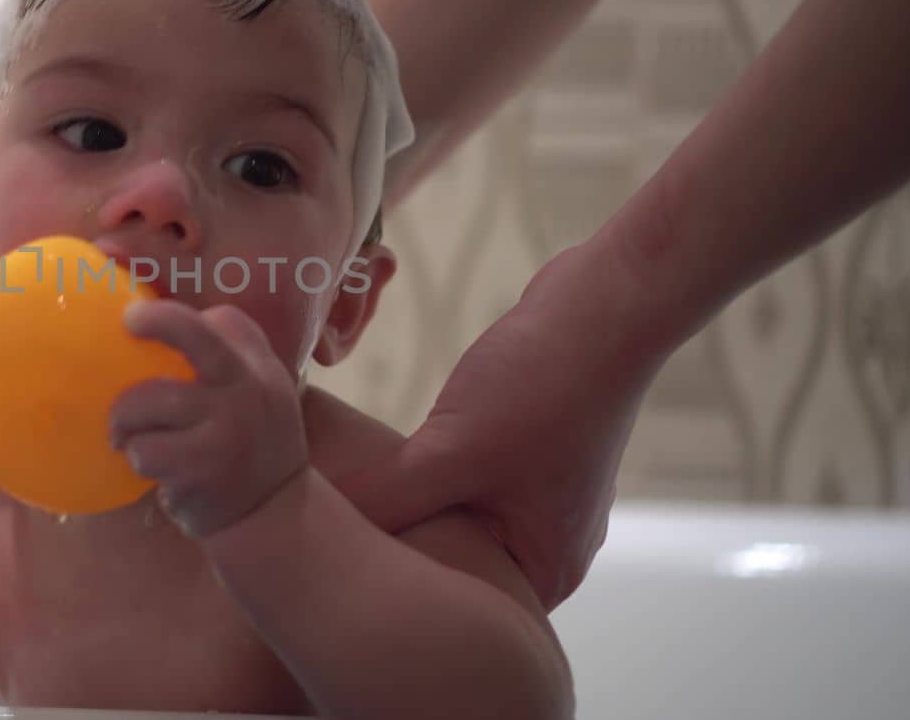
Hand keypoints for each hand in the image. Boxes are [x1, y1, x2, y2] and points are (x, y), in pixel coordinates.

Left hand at [111, 299, 307, 537]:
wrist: (272, 512)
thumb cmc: (252, 441)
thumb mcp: (262, 390)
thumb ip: (230, 353)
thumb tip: (168, 312)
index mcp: (256, 370)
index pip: (221, 324)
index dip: (170, 315)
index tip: (132, 315)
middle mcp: (246, 392)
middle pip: (193, 339)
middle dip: (156, 325)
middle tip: (124, 333)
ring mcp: (224, 431)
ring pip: (146, 403)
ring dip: (124, 421)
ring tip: (127, 434)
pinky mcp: (200, 470)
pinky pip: (144, 450)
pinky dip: (138, 456)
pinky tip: (152, 466)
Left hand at [339, 240, 672, 608]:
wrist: (607, 303)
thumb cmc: (544, 384)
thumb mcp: (452, 452)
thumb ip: (384, 497)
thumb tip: (302, 524)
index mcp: (544, 572)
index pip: (449, 607)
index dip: (387, 594)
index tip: (325, 572)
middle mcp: (547, 547)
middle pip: (448, 564)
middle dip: (392, 545)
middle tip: (319, 532)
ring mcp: (540, 499)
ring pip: (448, 517)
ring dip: (403, 503)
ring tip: (340, 495)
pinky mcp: (525, 455)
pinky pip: (458, 480)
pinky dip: (421, 472)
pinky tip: (379, 459)